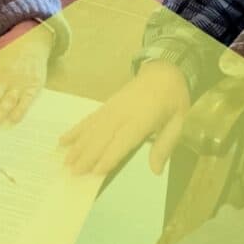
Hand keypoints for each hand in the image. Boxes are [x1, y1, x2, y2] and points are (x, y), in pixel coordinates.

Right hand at [58, 61, 189, 175]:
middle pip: (103, 136)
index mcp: (143, 118)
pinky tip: (64, 139)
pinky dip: (76, 129)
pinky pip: (89, 118)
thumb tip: (156, 171)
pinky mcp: (107, 105)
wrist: (164, 71)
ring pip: (92, 128)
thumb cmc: (174, 99)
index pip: (123, 140)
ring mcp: (113, 107)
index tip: (96, 171)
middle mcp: (124, 112)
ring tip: (66, 161)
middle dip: (87, 155)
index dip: (109, 156)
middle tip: (73, 172)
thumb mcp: (179, 122)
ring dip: (78, 145)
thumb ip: (165, 146)